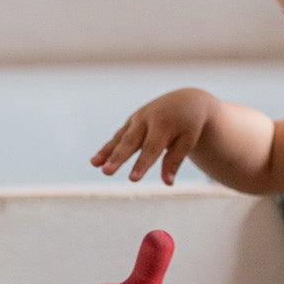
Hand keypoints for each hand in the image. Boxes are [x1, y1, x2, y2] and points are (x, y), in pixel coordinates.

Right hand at [90, 88, 214, 184]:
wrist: (186, 100)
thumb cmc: (189, 125)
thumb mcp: (188, 140)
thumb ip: (175, 160)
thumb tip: (168, 183)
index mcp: (163, 124)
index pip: (151, 148)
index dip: (141, 164)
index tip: (132, 179)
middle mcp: (147, 119)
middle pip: (130, 142)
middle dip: (118, 158)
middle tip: (107, 172)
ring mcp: (137, 118)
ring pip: (120, 138)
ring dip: (106, 152)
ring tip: (95, 165)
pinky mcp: (132, 121)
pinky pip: (118, 136)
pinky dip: (107, 148)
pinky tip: (96, 161)